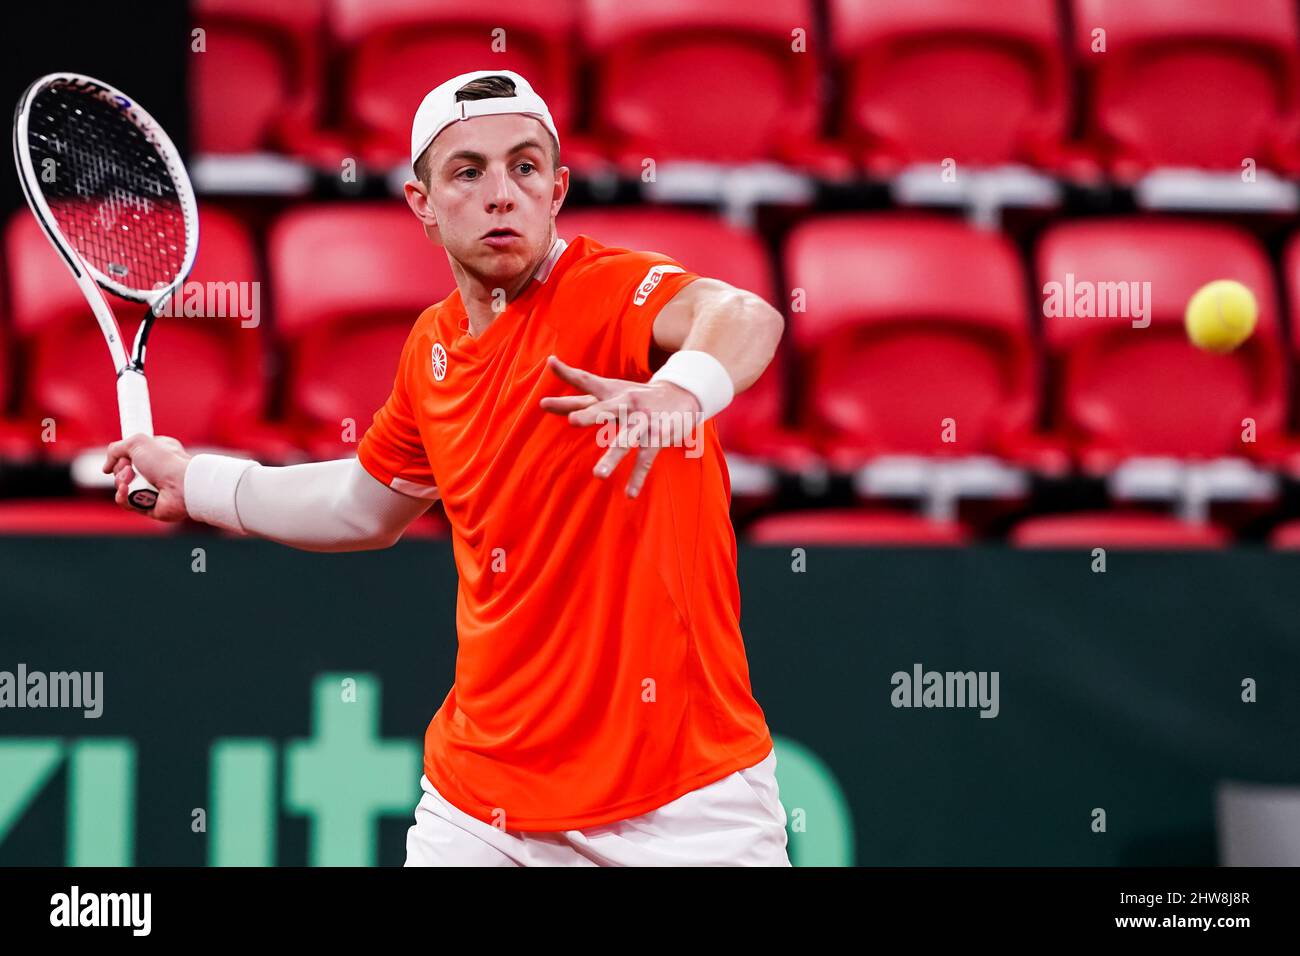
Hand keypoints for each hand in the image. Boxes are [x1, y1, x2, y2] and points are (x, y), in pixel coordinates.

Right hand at [102, 434, 192, 520]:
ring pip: (122, 487)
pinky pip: (126, 503)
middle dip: (120, 470)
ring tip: (130, 480)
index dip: (122, 456)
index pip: (131, 455)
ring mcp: (151, 489)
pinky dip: (122, 496)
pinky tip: (126, 490)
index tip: (122, 457)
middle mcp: (154, 471)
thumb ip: (116, 449)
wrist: (182, 486)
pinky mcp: (148, 506)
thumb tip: (106, 467)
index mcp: (156, 453)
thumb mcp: (137, 442)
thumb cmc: (165, 462)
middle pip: (122, 471)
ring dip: (121, 482)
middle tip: (129, 469)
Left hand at [540, 355, 702, 497]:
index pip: (586, 383)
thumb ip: (575, 402)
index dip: (568, 377)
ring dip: (613, 457)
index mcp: (611, 394)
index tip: (548, 379)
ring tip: (598, 475)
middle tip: (573, 421)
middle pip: (607, 409)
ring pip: (626, 440)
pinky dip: (637, 477)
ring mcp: (643, 422)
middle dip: (591, 414)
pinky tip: (629, 494)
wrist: (681, 395)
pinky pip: (645, 460)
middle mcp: (626, 405)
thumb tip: (540, 404)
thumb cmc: (634, 397)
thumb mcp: (607, 396)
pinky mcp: (657, 438)